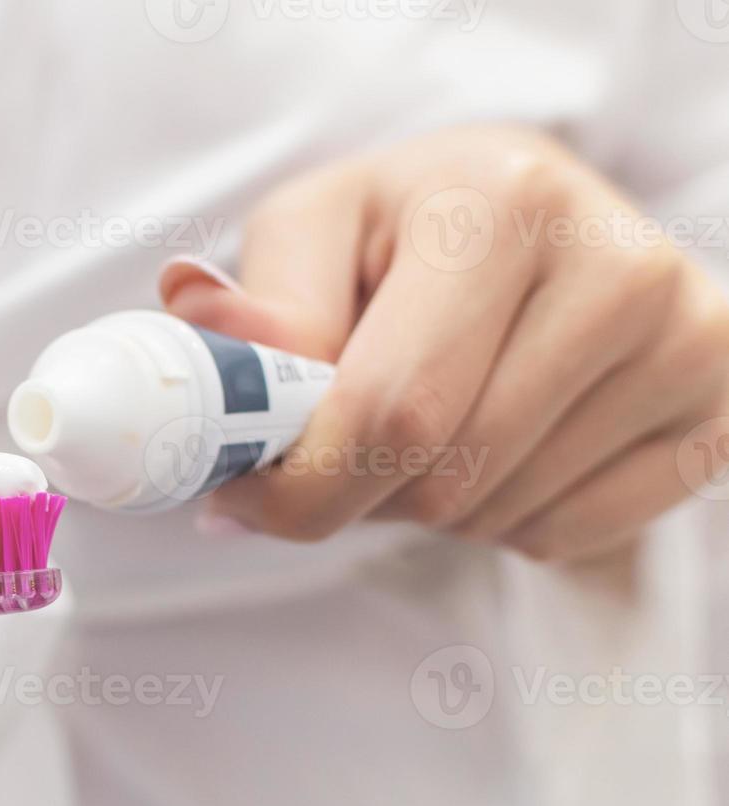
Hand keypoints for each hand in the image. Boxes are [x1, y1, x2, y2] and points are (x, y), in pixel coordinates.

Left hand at [162, 126, 728, 561]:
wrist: (530, 220)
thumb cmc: (406, 230)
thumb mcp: (314, 233)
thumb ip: (261, 300)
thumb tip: (198, 323)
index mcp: (500, 203)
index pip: (391, 410)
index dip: (301, 484)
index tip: (244, 499)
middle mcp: (615, 263)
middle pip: (444, 476)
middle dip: (358, 491)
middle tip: (338, 446)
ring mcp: (685, 338)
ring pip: (500, 514)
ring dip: (427, 505)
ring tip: (431, 421)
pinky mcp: (717, 407)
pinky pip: (568, 535)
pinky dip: (503, 520)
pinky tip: (501, 443)